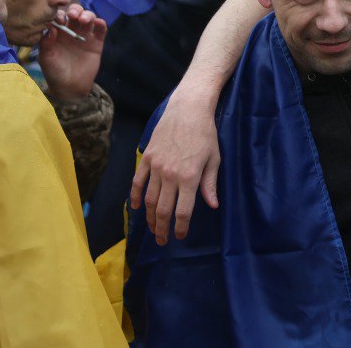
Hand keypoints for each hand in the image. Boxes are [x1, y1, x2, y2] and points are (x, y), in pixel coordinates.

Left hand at [37, 3, 105, 101]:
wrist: (70, 88)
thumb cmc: (54, 73)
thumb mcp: (46, 58)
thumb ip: (46, 43)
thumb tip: (50, 27)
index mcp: (57, 33)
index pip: (60, 17)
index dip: (60, 14)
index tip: (60, 19)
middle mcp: (71, 32)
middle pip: (75, 14)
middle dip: (75, 10)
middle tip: (73, 15)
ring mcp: (85, 37)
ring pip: (89, 18)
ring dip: (88, 15)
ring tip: (84, 20)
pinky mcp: (97, 43)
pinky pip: (101, 30)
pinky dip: (101, 23)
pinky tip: (98, 23)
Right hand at [130, 86, 220, 244]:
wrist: (188, 109)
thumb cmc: (206, 134)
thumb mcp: (214, 159)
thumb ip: (210, 184)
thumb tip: (212, 206)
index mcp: (190, 177)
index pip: (183, 211)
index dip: (180, 228)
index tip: (179, 236)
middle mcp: (170, 175)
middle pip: (163, 210)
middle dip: (162, 229)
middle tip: (162, 240)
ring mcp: (156, 167)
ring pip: (150, 200)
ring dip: (150, 217)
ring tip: (153, 228)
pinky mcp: (147, 158)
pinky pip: (138, 182)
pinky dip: (136, 197)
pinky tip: (137, 208)